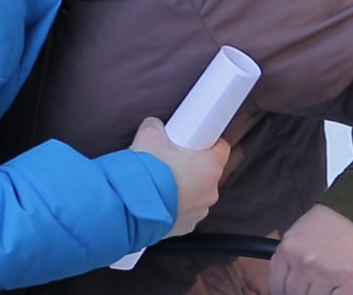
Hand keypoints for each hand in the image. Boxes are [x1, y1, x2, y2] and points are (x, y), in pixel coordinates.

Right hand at [129, 116, 228, 237]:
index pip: (222, 148)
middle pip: (208, 173)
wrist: (130, 207)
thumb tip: (156, 127)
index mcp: (210, 166)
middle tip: (173, 161)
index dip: (209, 142)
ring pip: (197, 194)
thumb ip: (158, 127)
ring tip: (162, 183)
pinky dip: (175, 206)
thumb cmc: (147, 171)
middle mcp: (210, 191)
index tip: (196, 141)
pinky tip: (159, 200)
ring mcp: (199, 211)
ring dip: (185, 189)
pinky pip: (185, 212)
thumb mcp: (149, 135)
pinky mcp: (186, 226)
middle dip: (193, 166)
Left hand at [269, 204, 352, 294]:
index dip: (280, 290)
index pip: (276, 282)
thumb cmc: (334, 217)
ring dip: (318, 294)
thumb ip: (291, 256)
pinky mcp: (348, 280)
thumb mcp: (300, 232)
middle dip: (300, 292)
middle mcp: (305, 263)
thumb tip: (287, 278)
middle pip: (294, 294)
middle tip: (307, 287)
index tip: (284, 291)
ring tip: (324, 285)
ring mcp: (326, 273)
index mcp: (289, 249)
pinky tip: (337, 288)